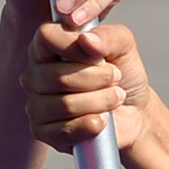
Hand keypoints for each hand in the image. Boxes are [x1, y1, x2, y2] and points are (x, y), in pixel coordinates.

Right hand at [28, 19, 145, 156]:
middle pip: (58, 76)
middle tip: (115, 78)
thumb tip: (86, 40)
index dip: (74, 45)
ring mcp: (35, 104)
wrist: (133, 111)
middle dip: (98, 79)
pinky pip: (66, 130)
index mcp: (47, 47)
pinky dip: (93, 125)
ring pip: (66, 105)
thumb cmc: (122, 75)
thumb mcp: (123, 46)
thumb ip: (108, 36)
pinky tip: (102, 119)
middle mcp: (35, 74)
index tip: (99, 56)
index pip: (46, 36)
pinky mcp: (42, 132)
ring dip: (101, 102)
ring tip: (113, 98)